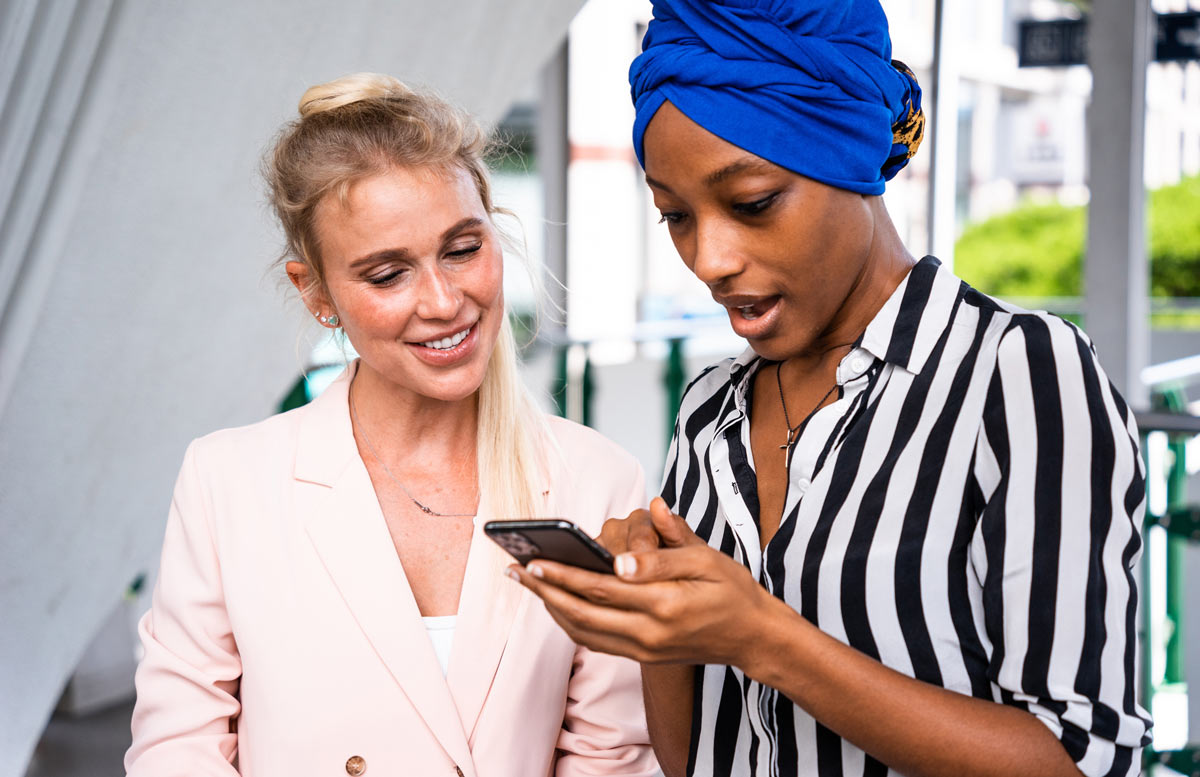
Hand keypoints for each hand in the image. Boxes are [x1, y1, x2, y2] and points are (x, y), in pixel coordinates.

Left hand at [509, 498, 782, 667]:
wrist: (753, 637)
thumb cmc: (732, 590)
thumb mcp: (707, 560)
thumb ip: (666, 550)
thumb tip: (626, 550)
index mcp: (664, 604)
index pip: (600, 589)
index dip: (563, 575)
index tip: (533, 560)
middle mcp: (649, 634)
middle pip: (581, 613)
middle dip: (544, 591)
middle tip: (515, 570)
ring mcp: (643, 650)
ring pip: (583, 632)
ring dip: (551, 607)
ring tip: (528, 583)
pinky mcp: (642, 657)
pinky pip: (595, 641)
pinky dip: (570, 622)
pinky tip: (557, 601)